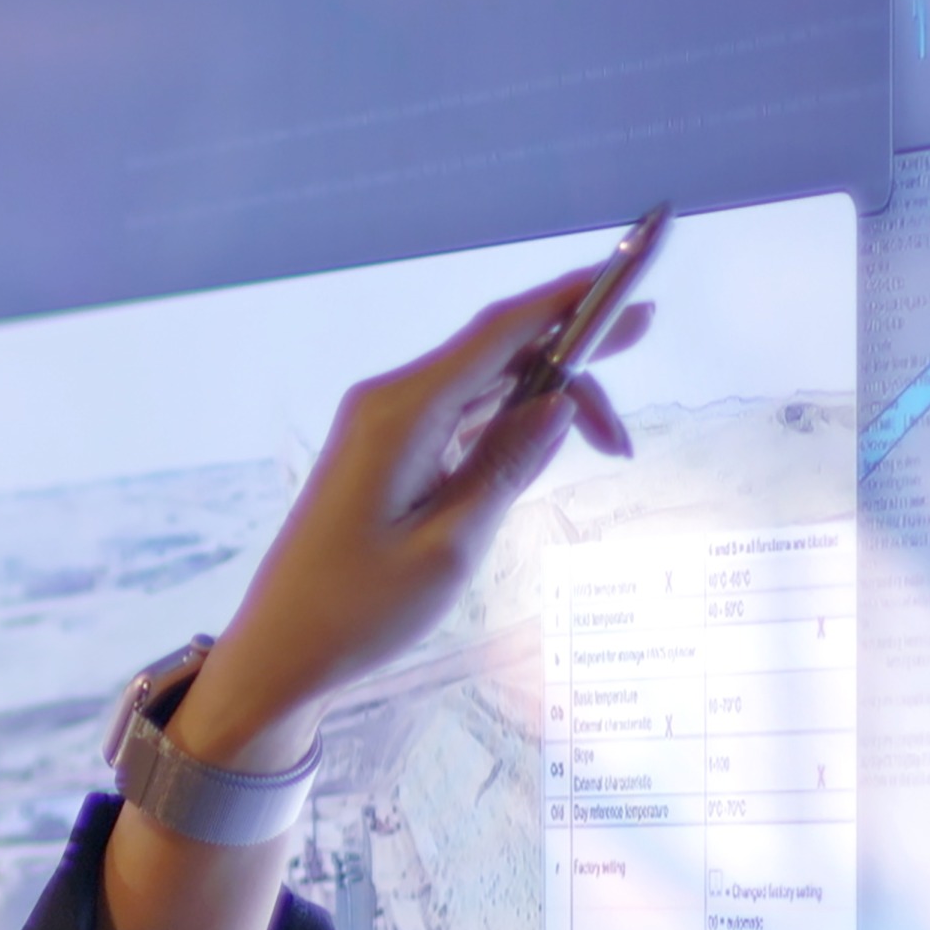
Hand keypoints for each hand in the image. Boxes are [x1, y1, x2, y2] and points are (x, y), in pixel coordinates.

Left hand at [174, 266, 644, 772]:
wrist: (281, 651)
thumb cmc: (358, 611)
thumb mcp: (451, 545)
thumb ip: (507, 466)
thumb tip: (559, 404)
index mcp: (402, 412)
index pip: (499, 332)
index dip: (567, 299)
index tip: (626, 278)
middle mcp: (391, 403)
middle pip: (497, 351)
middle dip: (572, 343)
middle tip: (647, 326)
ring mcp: (386, 427)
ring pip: (485, 385)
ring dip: (549, 397)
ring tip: (614, 437)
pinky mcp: (387, 454)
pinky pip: (462, 417)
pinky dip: (512, 422)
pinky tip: (554, 442)